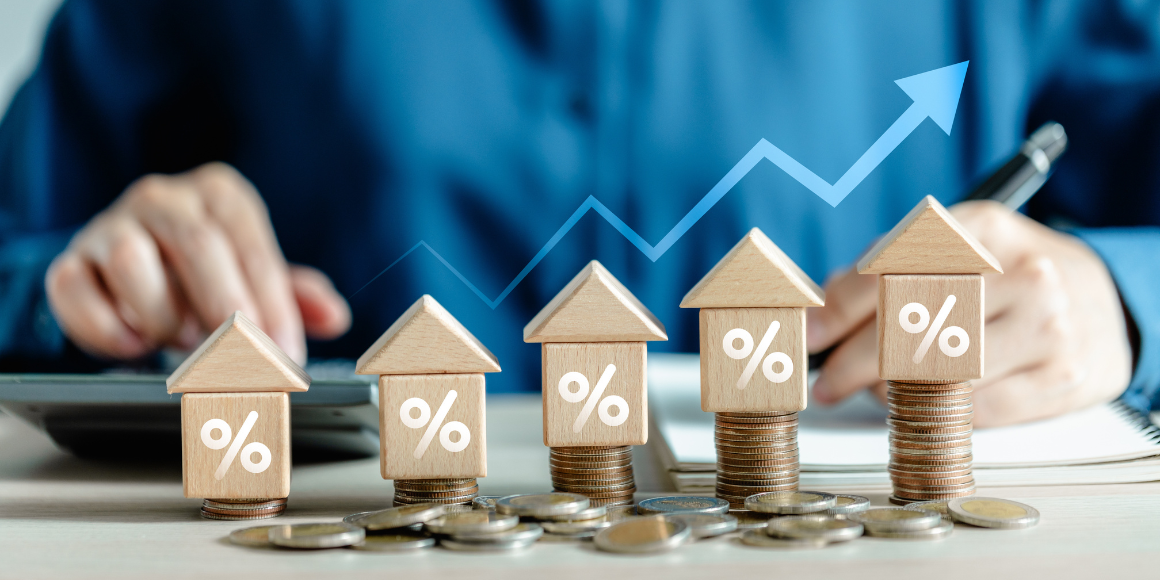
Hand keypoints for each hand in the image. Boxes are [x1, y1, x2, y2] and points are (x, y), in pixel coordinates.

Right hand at [45, 162, 350, 362]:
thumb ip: (297, 296)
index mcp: (220, 195)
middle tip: (242, 361)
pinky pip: (75, 290)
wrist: (130, 268)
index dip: (272, 307)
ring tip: (181, 339)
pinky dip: (104, 327)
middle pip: (199, 246)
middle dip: (226, 312)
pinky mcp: (69, 260)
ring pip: (133, 264)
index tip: (285, 356)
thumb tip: (334, 316)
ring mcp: (110, 225)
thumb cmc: (208, 276)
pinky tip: (132, 344)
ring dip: (163, 316)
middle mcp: (163, 197)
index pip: (253, 249)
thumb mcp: (257, 278)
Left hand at [807, 200, 1132, 426]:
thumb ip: (882, 272)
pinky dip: (937, 412)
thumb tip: (816, 316)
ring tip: (873, 389)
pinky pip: (977, 409)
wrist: (1101, 299)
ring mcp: (1048, 325)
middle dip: (853, 360)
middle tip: (825, 382)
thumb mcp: (949, 250)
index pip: (894, 268)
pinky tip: (921, 403)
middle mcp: (1021, 270)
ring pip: (942, 371)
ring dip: (892, 389)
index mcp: (981, 227)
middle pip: (914, 324)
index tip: (808, 336)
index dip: (839, 308)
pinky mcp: (1063, 376)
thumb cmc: (1004, 275)